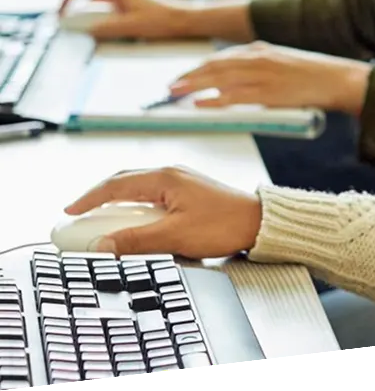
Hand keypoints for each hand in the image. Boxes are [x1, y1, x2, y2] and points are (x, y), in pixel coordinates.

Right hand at [59, 0, 198, 40]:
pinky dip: (93, 8)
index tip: (60, 14)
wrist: (183, 18)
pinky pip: (104, 1)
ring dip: (82, 4)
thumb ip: (107, 27)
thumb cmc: (161, 20)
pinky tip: (95, 22)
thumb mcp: (132, 26)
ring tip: (75, 21)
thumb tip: (85, 29)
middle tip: (63, 17)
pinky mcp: (128, 0)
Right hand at [63, 166, 261, 258]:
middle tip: (80, 219)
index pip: (116, 185)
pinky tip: (133, 225)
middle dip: (99, 200)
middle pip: (124, 183)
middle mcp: (171, 175)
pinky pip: (152, 197)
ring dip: (118, 206)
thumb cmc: (224, 224)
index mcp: (165, 178)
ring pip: (138, 190)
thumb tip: (103, 245)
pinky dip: (136, 209)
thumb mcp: (174, 236)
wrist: (258, 222)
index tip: (70, 212)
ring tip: (102, 225)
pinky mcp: (188, 194)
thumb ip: (136, 241)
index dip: (89, 199)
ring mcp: (181, 182)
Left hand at [169, 41, 371, 113]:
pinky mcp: (268, 92)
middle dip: (189, 76)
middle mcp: (258, 58)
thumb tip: (237, 83)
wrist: (337, 78)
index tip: (183, 76)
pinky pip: (233, 96)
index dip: (199, 67)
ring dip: (193, 86)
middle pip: (214, 66)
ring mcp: (262, 74)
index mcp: (261, 50)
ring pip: (218, 79)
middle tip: (170, 86)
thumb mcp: (283, 63)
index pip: (221, 58)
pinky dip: (213, 100)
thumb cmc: (313, 75)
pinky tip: (199, 105)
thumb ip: (260, 67)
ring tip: (175, 94)